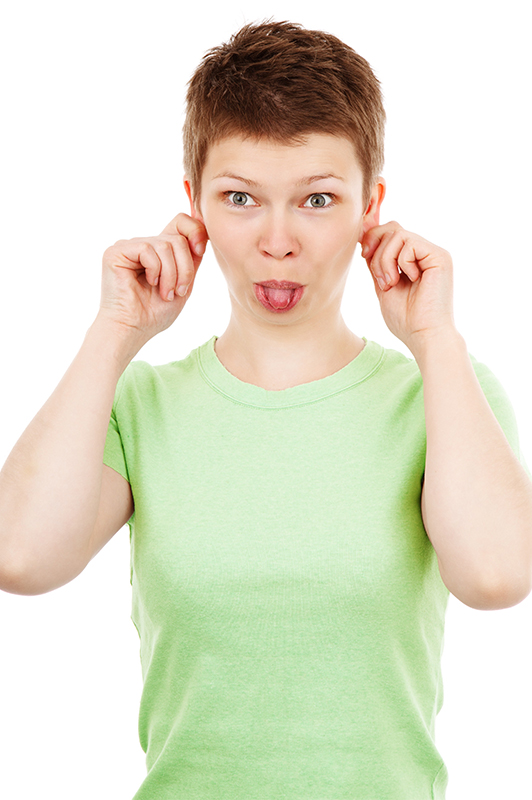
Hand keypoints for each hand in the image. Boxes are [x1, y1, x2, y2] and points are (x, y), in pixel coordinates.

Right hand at [98, 213, 208, 345]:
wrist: (133, 329)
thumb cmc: (155, 313)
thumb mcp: (184, 283)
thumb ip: (192, 258)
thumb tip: (205, 232)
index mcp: (159, 251)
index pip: (180, 222)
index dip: (195, 230)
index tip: (200, 251)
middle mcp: (144, 245)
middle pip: (177, 237)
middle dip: (185, 267)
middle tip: (179, 291)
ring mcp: (129, 247)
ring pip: (165, 245)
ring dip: (171, 274)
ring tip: (165, 293)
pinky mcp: (116, 252)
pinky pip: (147, 249)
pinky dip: (155, 270)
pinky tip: (148, 284)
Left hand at [360, 221, 456, 356]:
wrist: (424, 335)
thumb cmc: (405, 318)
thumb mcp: (382, 283)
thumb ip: (375, 260)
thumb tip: (363, 233)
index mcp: (412, 258)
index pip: (389, 232)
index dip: (371, 239)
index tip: (363, 256)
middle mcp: (425, 252)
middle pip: (391, 228)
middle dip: (376, 252)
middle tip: (381, 279)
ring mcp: (433, 253)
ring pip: (397, 234)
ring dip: (385, 260)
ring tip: (391, 283)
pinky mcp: (440, 256)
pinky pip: (409, 243)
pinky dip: (401, 262)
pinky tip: (409, 280)